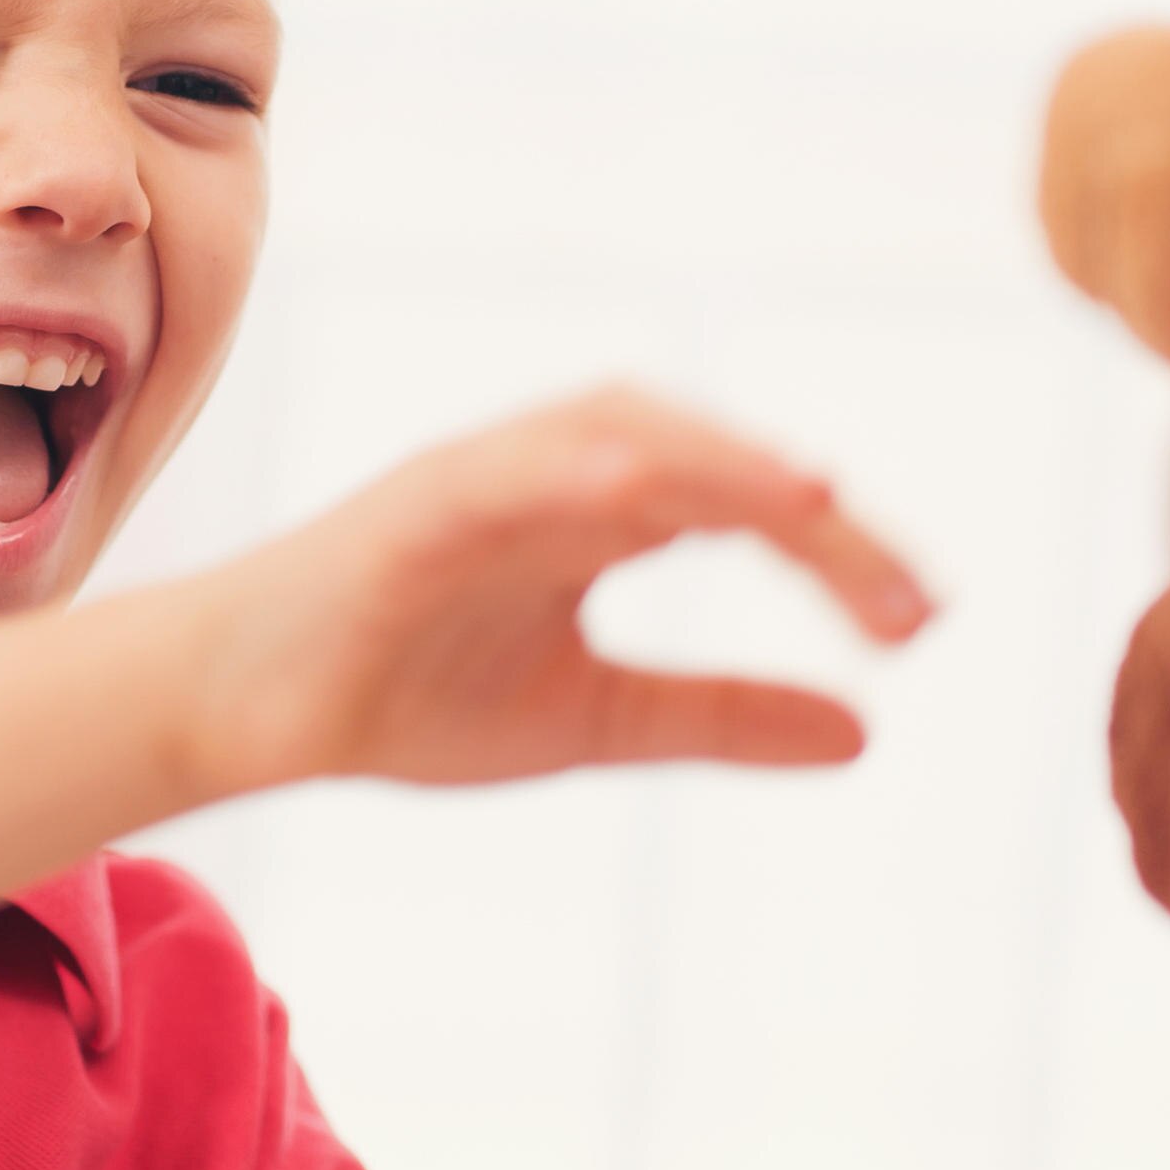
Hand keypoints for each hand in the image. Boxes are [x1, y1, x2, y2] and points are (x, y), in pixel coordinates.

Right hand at [176, 388, 929, 798]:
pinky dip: (575, 469)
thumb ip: (722, 714)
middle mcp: (561, 474)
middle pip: (714, 464)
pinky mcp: (415, 505)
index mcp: (609, 513)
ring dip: (724, 462)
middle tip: (905, 608)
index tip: (921, 628)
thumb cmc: (406, 693)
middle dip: (814, 525)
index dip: (843, 559)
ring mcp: (489, 478)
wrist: (248, 715)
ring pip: (625, 437)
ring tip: (818, 504)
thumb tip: (867, 732)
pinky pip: (504, 472)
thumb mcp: (597, 719)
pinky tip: (644, 490)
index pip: (751, 511)